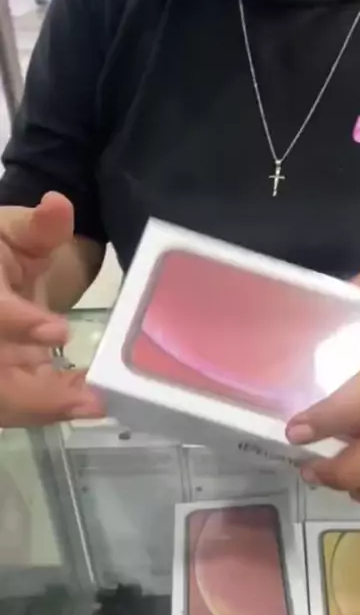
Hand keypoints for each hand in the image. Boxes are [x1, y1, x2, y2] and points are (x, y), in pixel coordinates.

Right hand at [0, 192, 102, 426]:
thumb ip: (39, 227)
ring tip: (96, 405)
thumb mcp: (16, 231)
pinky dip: (52, 408)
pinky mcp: (3, 381)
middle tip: (87, 400)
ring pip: (2, 402)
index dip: (16, 322)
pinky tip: (91, 402)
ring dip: (46, 408)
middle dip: (33, 396)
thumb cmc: (3, 251)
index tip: (58, 331)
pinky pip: (17, 406)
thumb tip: (58, 206)